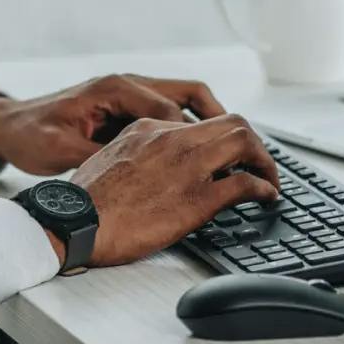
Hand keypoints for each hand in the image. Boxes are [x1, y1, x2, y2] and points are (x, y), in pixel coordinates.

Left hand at [0, 74, 226, 175]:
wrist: (7, 126)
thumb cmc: (31, 135)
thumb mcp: (62, 151)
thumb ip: (101, 154)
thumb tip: (139, 168)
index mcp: (116, 89)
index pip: (172, 107)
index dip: (198, 135)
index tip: (220, 160)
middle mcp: (127, 85)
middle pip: (190, 93)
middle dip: (219, 118)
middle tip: (242, 148)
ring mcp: (129, 95)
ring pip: (183, 101)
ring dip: (208, 123)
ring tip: (229, 153)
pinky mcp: (125, 109)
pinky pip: (169, 113)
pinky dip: (188, 130)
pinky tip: (196, 157)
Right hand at [70, 114, 279, 266]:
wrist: (74, 222)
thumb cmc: (83, 201)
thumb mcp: (109, 158)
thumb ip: (137, 154)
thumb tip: (154, 168)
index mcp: (148, 127)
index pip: (199, 122)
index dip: (222, 138)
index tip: (229, 155)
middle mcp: (172, 139)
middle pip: (232, 122)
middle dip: (253, 143)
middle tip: (259, 164)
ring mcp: (186, 167)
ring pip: (244, 142)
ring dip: (265, 162)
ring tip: (268, 180)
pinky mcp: (196, 199)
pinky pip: (243, 184)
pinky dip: (263, 188)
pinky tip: (265, 198)